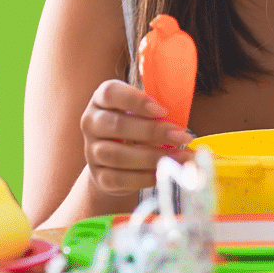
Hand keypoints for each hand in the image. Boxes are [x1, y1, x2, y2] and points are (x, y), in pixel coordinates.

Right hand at [80, 79, 194, 195]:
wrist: (113, 161)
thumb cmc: (134, 128)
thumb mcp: (141, 113)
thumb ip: (157, 114)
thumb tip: (182, 130)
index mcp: (101, 100)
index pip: (110, 93)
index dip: (136, 101)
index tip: (162, 110)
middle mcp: (91, 123)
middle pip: (116, 125)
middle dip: (152, 131)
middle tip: (182, 136)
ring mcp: (91, 151)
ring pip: (117, 155)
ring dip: (153, 156)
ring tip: (180, 156)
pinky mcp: (98, 176)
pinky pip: (119, 178)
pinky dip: (145, 177)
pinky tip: (164, 172)